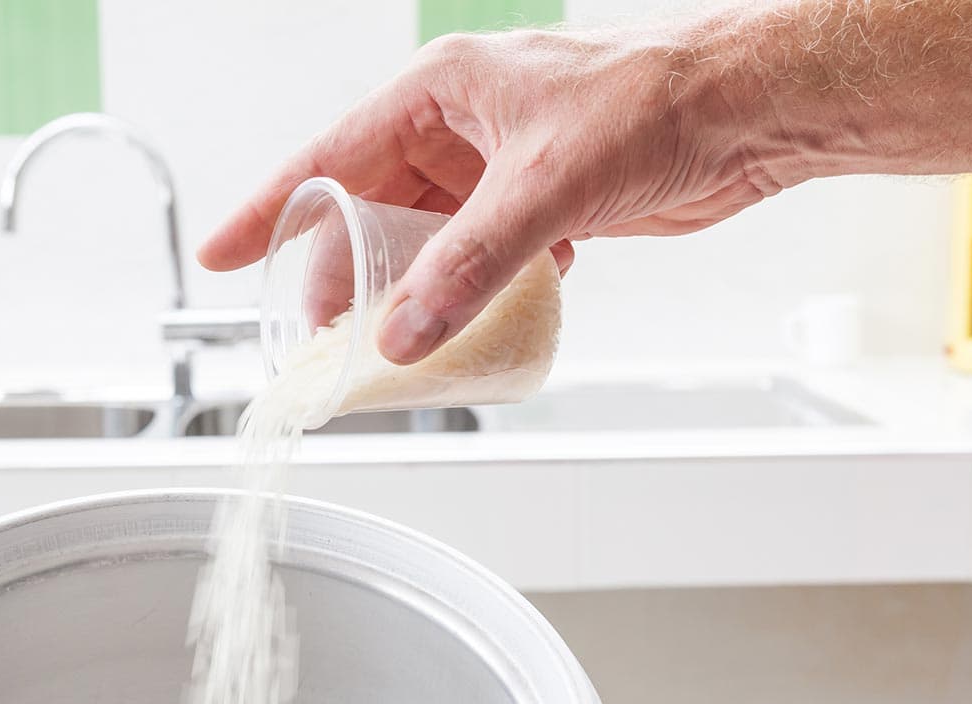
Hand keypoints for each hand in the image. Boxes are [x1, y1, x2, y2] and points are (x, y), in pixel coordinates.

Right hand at [198, 26, 774, 363]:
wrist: (750, 112)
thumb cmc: (658, 101)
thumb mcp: (544, 186)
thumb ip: (468, 265)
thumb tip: (404, 330)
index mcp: (442, 91)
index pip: (331, 156)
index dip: (272, 208)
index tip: (222, 251)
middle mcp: (463, 126)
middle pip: (373, 209)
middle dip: (344, 273)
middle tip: (319, 334)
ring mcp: (501, 167)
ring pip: (427, 241)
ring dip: (409, 293)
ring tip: (384, 345)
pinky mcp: (542, 203)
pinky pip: (480, 258)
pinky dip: (469, 294)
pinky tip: (466, 324)